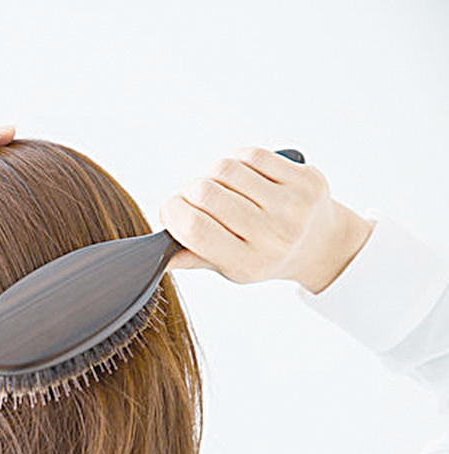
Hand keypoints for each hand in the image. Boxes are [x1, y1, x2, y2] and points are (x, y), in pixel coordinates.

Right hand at [159, 147, 374, 293]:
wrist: (321, 244)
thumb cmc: (267, 254)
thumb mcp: (230, 268)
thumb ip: (195, 258)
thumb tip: (161, 254)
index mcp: (249, 262)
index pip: (195, 230)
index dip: (172, 213)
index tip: (171, 211)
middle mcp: (272, 234)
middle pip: (205, 194)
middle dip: (188, 191)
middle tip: (192, 198)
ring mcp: (291, 204)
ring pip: (224, 169)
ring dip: (211, 174)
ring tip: (218, 186)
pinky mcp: (303, 178)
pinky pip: (250, 155)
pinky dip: (235, 161)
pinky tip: (238, 175)